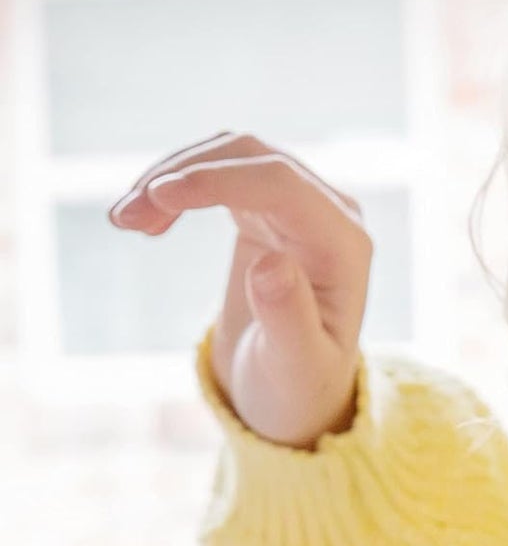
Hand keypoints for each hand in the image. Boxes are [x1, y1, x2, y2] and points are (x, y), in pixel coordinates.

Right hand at [109, 132, 370, 448]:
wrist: (297, 388)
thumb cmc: (300, 383)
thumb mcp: (296, 365)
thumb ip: (289, 318)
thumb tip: (271, 262)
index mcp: (346, 246)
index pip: (282, 185)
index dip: (218, 180)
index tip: (157, 195)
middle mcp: (332, 214)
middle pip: (252, 158)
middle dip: (185, 175)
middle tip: (124, 218)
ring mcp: (302, 206)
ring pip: (231, 157)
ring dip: (173, 176)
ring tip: (124, 220)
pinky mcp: (272, 209)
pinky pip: (223, 173)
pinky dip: (179, 186)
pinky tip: (147, 219)